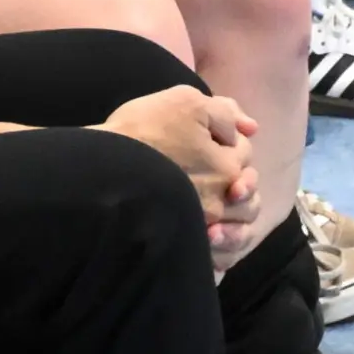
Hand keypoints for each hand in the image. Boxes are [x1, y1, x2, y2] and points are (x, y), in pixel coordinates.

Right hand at [103, 87, 259, 249]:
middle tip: (210, 169)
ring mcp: (201, 228)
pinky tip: (195, 226)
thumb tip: (252, 128)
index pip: (244, 151)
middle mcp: (220, 202)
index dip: (228, 139)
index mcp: (227, 166)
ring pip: (232, 227)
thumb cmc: (143, 131)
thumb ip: (224, 112)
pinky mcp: (183, 245)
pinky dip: (211, 243)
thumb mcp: (186, 101)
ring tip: (205, 199)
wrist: (101, 172)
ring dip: (227, 214)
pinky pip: (212, 252)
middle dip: (238, 180)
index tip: (205, 136)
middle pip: (245, 193)